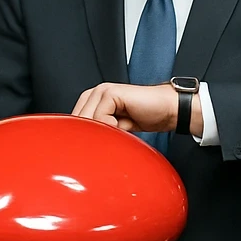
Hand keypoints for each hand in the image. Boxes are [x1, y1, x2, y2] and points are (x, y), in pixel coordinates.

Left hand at [73, 82, 199, 135]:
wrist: (166, 110)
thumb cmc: (145, 118)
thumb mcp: (116, 129)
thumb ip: (100, 132)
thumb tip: (85, 147)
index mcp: (93, 100)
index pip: (73, 121)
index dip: (80, 136)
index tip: (89, 149)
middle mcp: (95, 94)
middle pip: (77, 121)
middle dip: (89, 135)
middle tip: (107, 142)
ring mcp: (102, 91)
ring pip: (87, 120)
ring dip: (102, 132)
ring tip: (119, 132)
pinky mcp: (111, 93)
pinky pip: (100, 117)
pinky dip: (112, 127)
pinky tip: (125, 125)